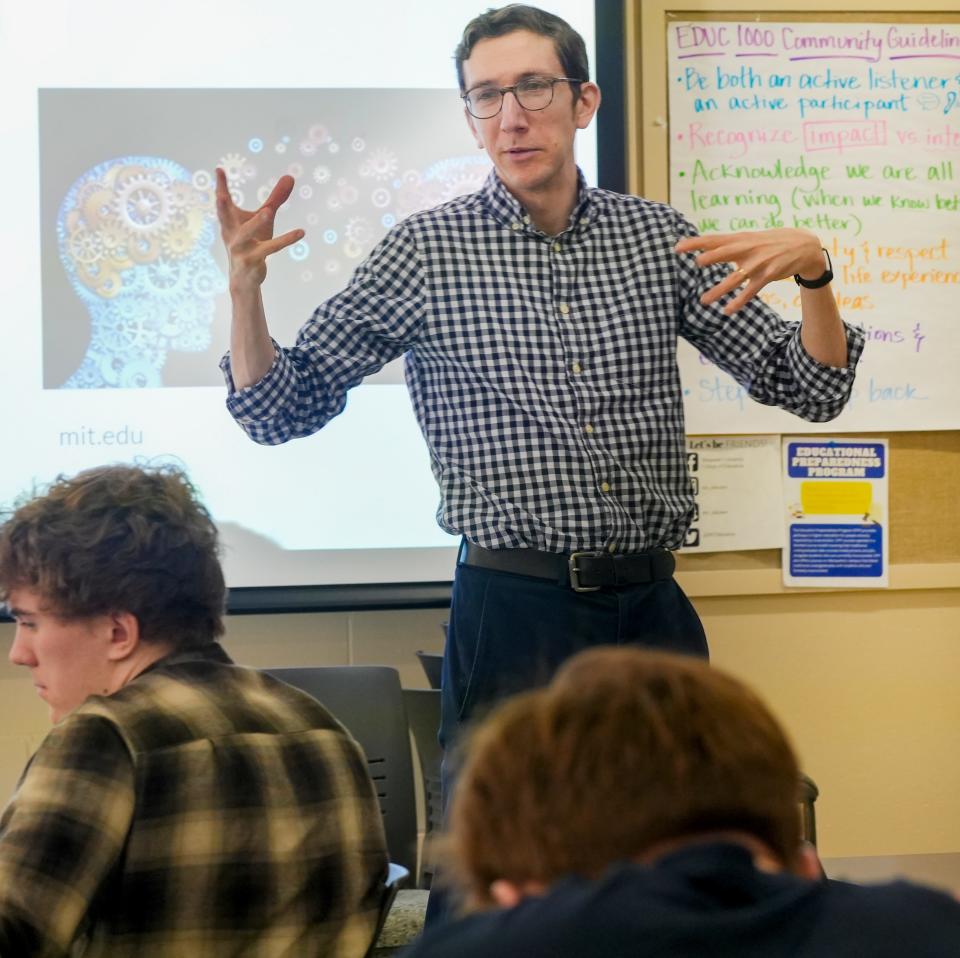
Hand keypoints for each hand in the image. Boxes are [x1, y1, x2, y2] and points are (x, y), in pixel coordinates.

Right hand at [215, 169, 303, 291]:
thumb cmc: (252, 243)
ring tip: (268, 212)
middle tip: (220, 195)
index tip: (219, 169)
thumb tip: (290, 177)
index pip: (223, 202)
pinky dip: (285, 240)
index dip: (221, 186)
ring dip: (257, 223)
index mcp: (229, 222)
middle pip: (224, 218)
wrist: (244, 278)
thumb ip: (275, 199)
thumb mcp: (263, 219)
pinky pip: (270, 248)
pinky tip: (300, 232)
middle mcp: (231, 234)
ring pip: (247, 234)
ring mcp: (240, 249)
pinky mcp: (252, 261)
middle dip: (222, 206)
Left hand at [675, 228, 825, 315]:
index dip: (696, 243)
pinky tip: (727, 311)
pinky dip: (739, 301)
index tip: (677, 247)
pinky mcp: (768, 275)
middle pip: (726, 252)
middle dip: (711, 256)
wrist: (804, 246)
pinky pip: (751, 291)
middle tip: (696, 263)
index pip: (714, 239)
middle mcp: (748, 249)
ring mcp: (758, 263)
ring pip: (736, 278)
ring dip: (719, 289)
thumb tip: (705, 247)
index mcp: (740, 239)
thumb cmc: (770, 243)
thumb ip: (729, 244)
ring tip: (703, 301)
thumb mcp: (750, 239)